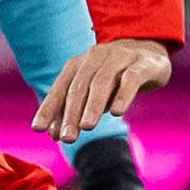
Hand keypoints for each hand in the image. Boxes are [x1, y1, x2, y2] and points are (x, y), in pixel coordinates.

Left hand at [34, 39, 173, 138]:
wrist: (150, 51)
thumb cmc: (115, 77)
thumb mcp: (92, 92)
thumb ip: (75, 110)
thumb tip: (54, 134)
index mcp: (78, 65)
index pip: (60, 88)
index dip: (49, 108)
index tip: (38, 129)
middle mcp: (95, 58)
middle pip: (80, 87)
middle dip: (71, 113)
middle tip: (66, 137)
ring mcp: (120, 57)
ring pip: (102, 81)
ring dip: (93, 105)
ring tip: (87, 127)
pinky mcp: (143, 63)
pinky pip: (131, 78)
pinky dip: (122, 94)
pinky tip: (117, 112)